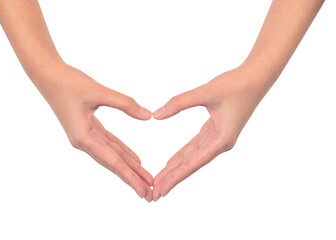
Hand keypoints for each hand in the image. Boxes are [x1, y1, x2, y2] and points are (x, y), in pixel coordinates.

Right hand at [35, 63, 153, 201]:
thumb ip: (124, 103)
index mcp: (83, 137)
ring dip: (129, 167)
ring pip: (112, 155)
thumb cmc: (68, 82)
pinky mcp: (88, 129)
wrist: (48, 75)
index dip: (130, 177)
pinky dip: (123, 152)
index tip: (143, 191)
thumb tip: (148, 116)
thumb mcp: (98, 91)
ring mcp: (86, 136)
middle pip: (113, 164)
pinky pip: (109, 144)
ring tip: (145, 178)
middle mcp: (84, 141)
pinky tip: (134, 160)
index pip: (112, 161)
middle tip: (150, 192)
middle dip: (132, 177)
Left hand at [152, 66, 267, 200]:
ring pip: (192, 157)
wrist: (255, 78)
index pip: (193, 163)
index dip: (176, 177)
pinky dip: (182, 155)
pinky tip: (172, 163)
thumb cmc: (236, 85)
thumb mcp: (206, 92)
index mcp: (222, 139)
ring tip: (160, 181)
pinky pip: (195, 147)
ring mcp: (218, 138)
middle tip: (154, 193)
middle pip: (191, 165)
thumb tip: (157, 115)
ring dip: (175, 169)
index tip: (162, 190)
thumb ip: (180, 103)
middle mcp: (220, 143)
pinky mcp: (215, 131)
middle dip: (172, 178)